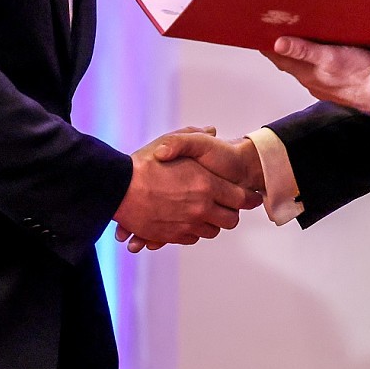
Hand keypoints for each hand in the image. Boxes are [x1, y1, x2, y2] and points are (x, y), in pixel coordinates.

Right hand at [111, 128, 252, 250]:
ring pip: (211, 231)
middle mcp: (200, 208)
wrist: (116, 188)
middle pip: (230, 220)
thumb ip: (194, 135)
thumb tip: (211, 130)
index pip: (241, 198)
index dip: (249, 198)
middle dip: (231, 213)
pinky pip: (191, 238)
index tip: (253, 197)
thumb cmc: (144, 163)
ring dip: (212, 223)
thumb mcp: (172, 140)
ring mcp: (185, 224)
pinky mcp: (170, 235)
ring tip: (206, 212)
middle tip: (228, 206)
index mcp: (206, 186)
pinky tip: (188, 219)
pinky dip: (193, 231)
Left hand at [267, 37, 369, 113]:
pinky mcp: (335, 86)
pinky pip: (317, 73)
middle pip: (289, 63)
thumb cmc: (360, 74)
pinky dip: (311, 63)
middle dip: (280, 49)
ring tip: (293, 41)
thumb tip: (278, 44)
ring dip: (296, 56)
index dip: (267, 46)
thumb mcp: (330, 56)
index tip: (259, 34)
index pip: (279, 58)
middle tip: (273, 33)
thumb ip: (303, 50)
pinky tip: (318, 57)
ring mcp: (323, 85)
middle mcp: (311, 81)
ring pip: (303, 69)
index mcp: (306, 73)